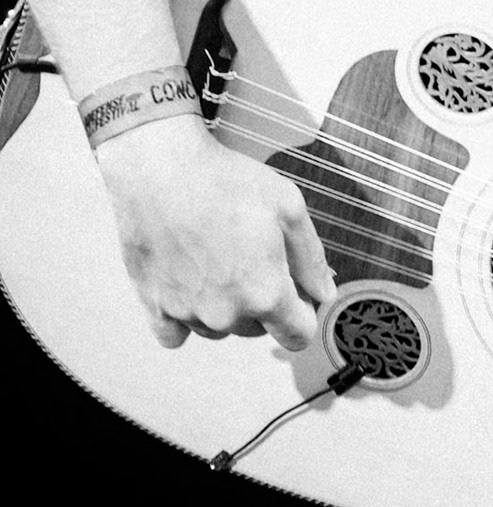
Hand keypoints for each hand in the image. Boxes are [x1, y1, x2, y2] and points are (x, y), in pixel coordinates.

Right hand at [93, 112, 335, 349]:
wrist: (160, 170)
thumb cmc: (226, 183)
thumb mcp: (290, 209)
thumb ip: (312, 260)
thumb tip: (324, 293)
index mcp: (266, 293)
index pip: (298, 335)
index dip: (306, 315)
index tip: (300, 294)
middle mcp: (226, 313)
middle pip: (259, 329)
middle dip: (266, 304)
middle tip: (257, 260)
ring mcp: (187, 312)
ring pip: (220, 329)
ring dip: (227, 309)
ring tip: (223, 263)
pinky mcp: (154, 305)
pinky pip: (175, 334)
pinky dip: (186, 319)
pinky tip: (192, 288)